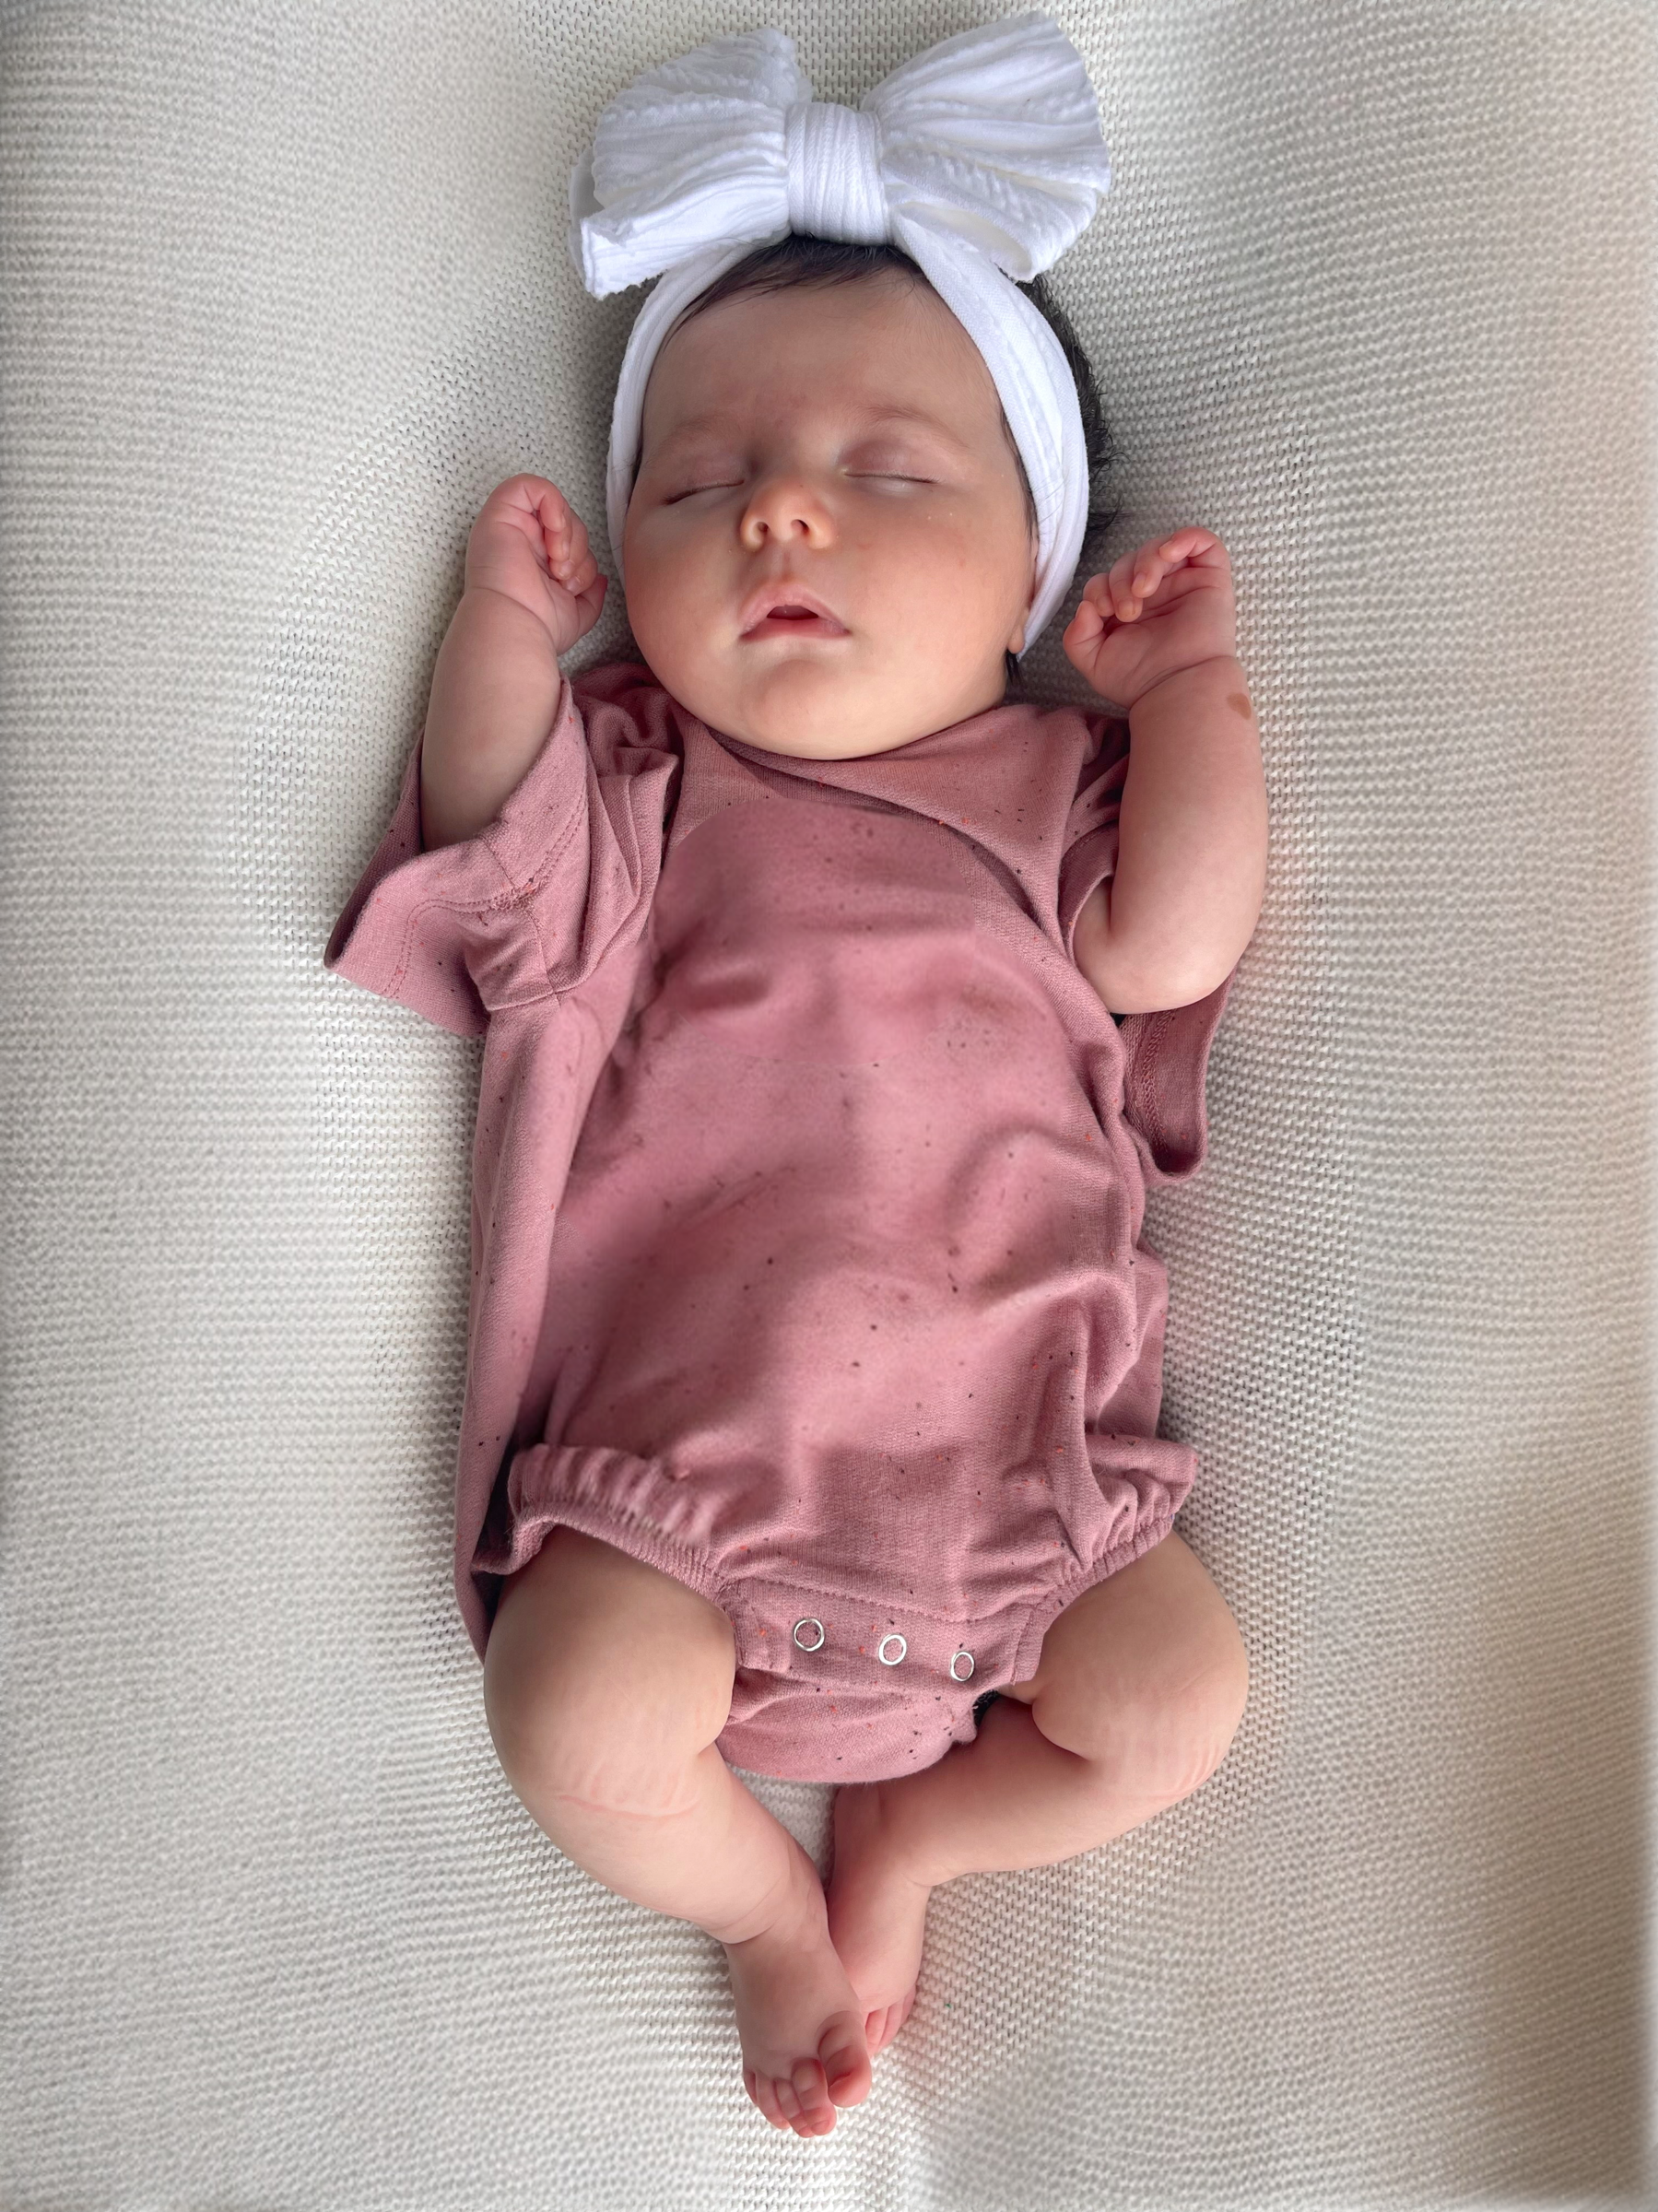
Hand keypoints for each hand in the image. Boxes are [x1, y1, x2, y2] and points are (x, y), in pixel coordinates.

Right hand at [462, 473, 607, 656]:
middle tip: (564, 576)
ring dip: (569, 535)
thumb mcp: (576, 613)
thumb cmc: (537, 626)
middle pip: (568, 521)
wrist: (515, 628)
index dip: (582, 557)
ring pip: (556, 505)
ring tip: (558, 566)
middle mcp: (521, 540)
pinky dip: (553, 505)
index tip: (572, 585)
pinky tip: (555, 536)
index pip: (571, 539)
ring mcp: (510, 524)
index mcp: (534, 560)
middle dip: (578, 548)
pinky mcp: (500, 511)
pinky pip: (532, 485)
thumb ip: (590, 595)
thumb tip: (601, 581)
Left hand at [1062, 527, 1237, 710]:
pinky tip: (1168, 555)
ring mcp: (1183, 584)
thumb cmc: (1141, 680)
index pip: (1107, 580)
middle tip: (1127, 611)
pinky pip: (1202, 541)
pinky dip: (1183, 538)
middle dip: (1120, 579)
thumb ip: (1078, 635)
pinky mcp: (1211, 579)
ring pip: (1159, 548)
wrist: (1178, 688)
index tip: (1102, 612)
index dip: (1099, 588)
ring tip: (1144, 590)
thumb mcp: (1094, 661)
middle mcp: (1156, 595)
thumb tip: (1084, 607)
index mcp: (1130, 609)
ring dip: (1145, 563)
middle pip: (1129, 561)